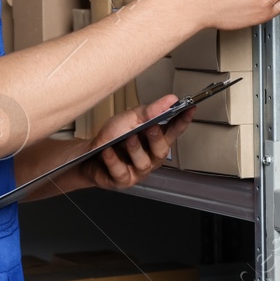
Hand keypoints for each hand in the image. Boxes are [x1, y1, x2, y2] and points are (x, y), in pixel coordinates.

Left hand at [78, 95, 193, 190]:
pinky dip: (114, 160)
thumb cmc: (112, 136)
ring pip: (143, 162)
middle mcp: (150, 157)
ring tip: (127, 138)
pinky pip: (121, 172)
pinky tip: (108, 151)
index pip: (173, 130)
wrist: (89, 154)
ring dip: (135, 149)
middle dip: (157, 138)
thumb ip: (150, 111)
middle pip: (161, 150)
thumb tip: (171, 100)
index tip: (190, 109)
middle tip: (152, 127)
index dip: (183, 121)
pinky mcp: (123, 180)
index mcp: (155, 140)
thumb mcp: (130, 118)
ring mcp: (138, 170)